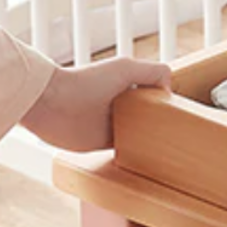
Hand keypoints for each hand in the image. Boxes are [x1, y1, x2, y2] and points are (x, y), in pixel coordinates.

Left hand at [22, 56, 171, 151]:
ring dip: (148, 141)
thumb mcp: (125, 68)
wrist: (50, 103)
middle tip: (173, 134)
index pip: (155, 93)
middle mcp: (121, 104)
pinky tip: (145, 158)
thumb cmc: (84, 83)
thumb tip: (169, 90)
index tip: (177, 113)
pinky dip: (134, 154)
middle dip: (160, 123)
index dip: (165, 101)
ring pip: (139, 134)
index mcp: (128, 85)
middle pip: (149, 115)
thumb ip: (153, 72)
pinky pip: (124, 150)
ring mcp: (112, 124)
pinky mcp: (101, 143)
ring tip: (165, 149)